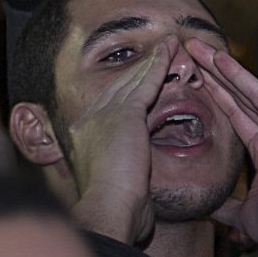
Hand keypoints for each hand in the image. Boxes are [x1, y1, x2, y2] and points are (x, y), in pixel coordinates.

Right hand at [62, 38, 178, 246]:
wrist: (108, 209)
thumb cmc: (116, 213)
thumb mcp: (119, 193)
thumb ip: (127, 185)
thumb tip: (139, 204)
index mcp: (86, 139)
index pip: (112, 106)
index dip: (129, 89)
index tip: (144, 79)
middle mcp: (90, 120)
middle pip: (121, 87)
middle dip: (142, 69)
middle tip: (160, 50)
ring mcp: (105, 114)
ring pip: (134, 80)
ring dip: (154, 60)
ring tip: (169, 44)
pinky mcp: (125, 113)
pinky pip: (146, 83)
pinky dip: (159, 65)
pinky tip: (171, 51)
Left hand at [186, 40, 257, 245]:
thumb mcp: (246, 216)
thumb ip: (227, 208)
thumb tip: (206, 208)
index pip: (237, 117)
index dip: (216, 97)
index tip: (196, 79)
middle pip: (239, 98)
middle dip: (213, 75)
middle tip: (189, 52)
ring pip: (246, 91)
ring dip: (220, 68)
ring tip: (196, 48)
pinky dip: (239, 76)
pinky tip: (219, 60)